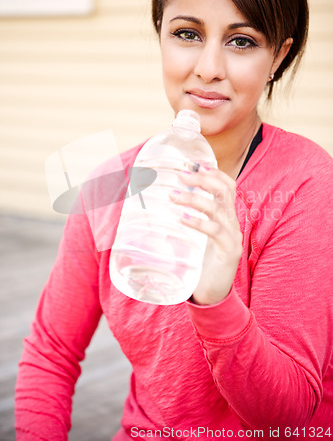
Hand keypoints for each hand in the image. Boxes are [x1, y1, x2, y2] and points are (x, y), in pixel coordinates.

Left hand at [169, 165, 242, 304]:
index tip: (193, 163)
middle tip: (181, 174)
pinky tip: (182, 218)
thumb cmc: (200, 263)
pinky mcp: (229, 251)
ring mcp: (233, 236)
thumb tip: (159, 203)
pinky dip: (198, 222)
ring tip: (172, 196)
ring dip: (194, 198)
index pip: (227, 186)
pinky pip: (215, 231)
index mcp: (226, 216)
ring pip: (217, 208)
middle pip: (225, 191)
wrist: (213, 294)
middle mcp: (232, 223)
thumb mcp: (194, 237)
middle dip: (203, 179)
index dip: (213, 172)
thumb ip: (186, 220)